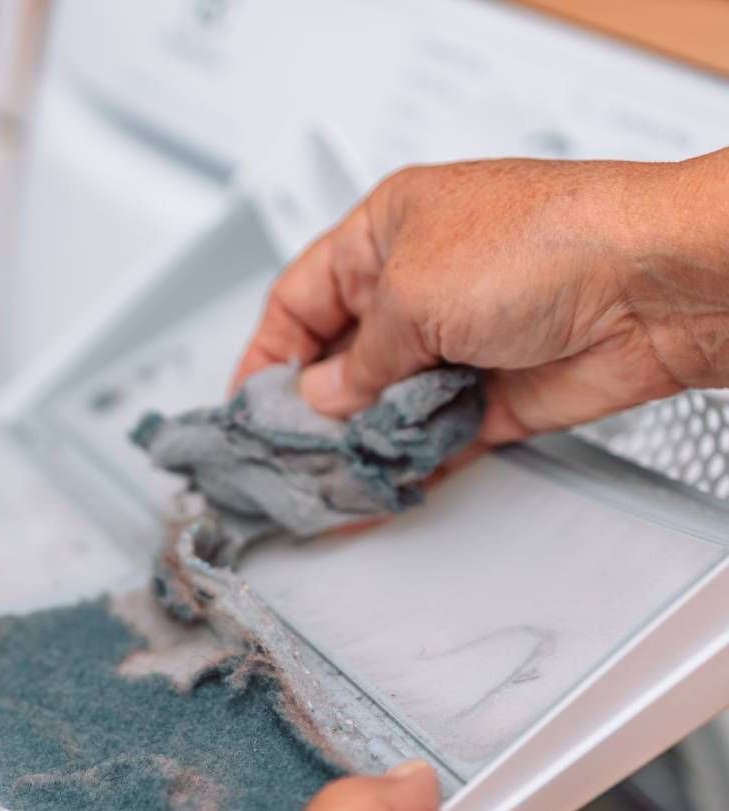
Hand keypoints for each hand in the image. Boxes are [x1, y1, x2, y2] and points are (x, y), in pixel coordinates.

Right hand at [232, 152, 728, 443]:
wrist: (654, 286)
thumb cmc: (546, 242)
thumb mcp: (411, 294)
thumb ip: (356, 362)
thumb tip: (320, 401)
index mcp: (385, 234)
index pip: (301, 297)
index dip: (267, 352)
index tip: (245, 404)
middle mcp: (418, 288)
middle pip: (338, 360)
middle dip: (308, 410)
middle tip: (279, 455)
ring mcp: (454, 344)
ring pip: (382, 407)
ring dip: (355, 444)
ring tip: (323, 482)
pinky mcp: (490, 396)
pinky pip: (430, 439)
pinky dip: (404, 464)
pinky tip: (377, 486)